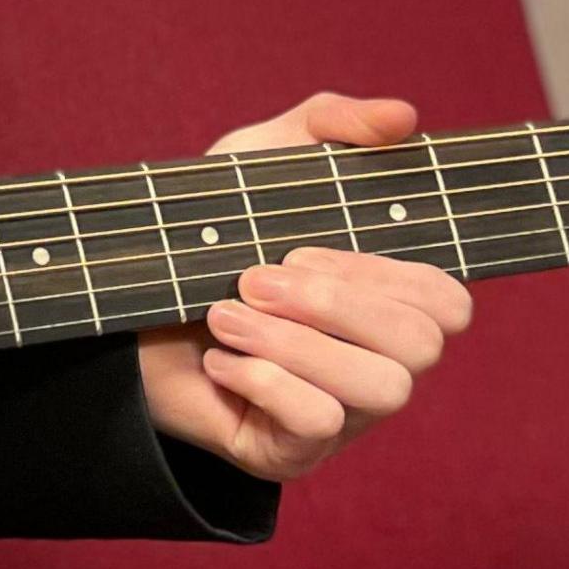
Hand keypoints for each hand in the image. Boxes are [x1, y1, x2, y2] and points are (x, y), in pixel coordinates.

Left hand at [137, 92, 474, 481]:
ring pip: (381, 390)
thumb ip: (329, 125)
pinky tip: (218, 361)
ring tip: (224, 314)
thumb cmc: (206, 236)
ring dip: (296, 343)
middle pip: (421, 346)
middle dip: (334, 304)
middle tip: (251, 278)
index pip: (448, 303)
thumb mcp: (259, 163)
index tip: (301, 248)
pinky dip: (265, 383)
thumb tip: (403, 117)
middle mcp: (378, 361)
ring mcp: (342, 413)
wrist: (119, 304)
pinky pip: (318, 425)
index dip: (384, 275)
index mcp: (385, 301)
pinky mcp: (292, 451)